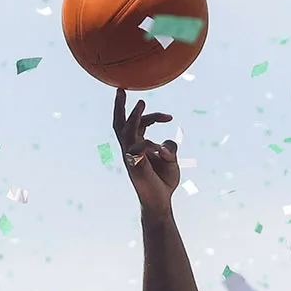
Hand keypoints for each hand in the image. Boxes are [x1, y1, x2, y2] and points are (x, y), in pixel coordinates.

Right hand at [113, 88, 179, 215]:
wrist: (160, 201)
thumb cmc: (163, 181)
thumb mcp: (171, 159)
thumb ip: (170, 146)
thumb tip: (167, 142)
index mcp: (138, 145)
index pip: (140, 124)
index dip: (153, 116)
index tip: (170, 117)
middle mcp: (130, 149)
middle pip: (120, 123)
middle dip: (120, 106)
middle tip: (120, 88)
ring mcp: (130, 157)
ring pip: (125, 132)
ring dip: (133, 117)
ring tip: (141, 102)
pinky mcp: (135, 165)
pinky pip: (135, 148)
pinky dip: (144, 141)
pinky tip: (155, 143)